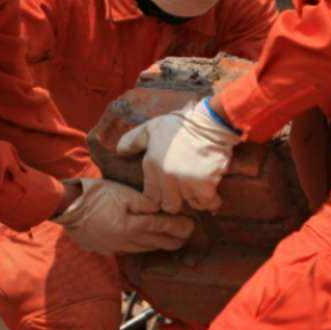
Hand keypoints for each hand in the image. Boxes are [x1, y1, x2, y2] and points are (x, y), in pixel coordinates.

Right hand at [54, 176, 193, 254]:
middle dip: (176, 239)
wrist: (69, 210)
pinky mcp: (113, 248)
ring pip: (149, 248)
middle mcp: (130, 241)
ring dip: (164, 244)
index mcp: (134, 226)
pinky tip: (151, 242)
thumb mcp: (119, 192)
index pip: (163, 228)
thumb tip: (160, 206)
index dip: (179, 226)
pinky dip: (148, 246)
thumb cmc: (94, 196)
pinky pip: (137, 249)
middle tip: (189, 234)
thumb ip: (142, 201)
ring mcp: (121, 247)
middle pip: (160, 243)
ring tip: (176, 240)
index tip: (192, 224)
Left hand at [119, 99, 239, 212]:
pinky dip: (211, 200)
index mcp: (152, 164)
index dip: (158, 199)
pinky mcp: (205, 185)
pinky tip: (211, 191)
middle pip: (169, 206)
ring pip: (189, 205)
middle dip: (175, 202)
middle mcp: (166, 176)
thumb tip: (119, 152)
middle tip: (182, 194)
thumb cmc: (179, 126)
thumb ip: (134, 141)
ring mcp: (185, 182)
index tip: (165, 195)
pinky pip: (207, 203)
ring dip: (194, 200)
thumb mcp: (151, 128)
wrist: (207, 123)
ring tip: (196, 189)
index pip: (150, 198)